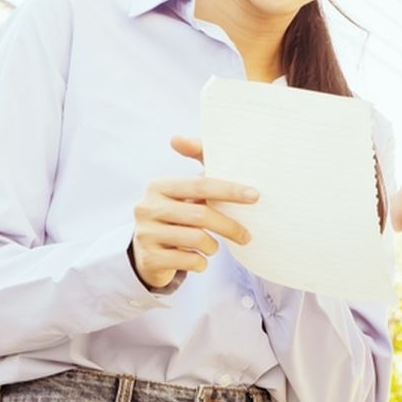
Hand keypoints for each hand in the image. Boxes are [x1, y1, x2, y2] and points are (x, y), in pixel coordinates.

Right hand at [130, 135, 257, 287]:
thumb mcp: (184, 193)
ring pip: (196, 239)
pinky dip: (201, 263)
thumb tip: (176, 138)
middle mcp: (147, 208)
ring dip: (213, 246)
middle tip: (246, 236)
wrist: (147, 254)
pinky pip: (188, 261)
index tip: (255, 195)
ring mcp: (146, 234)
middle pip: (200, 214)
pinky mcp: (149, 258)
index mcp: (158, 186)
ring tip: (213, 247)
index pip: (199, 185)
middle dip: (229, 226)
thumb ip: (192, 165)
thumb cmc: (176, 217)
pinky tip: (199, 260)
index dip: (229, 190)